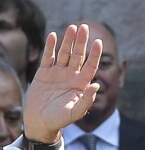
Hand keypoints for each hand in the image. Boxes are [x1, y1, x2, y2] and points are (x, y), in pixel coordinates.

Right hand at [23, 24, 101, 142]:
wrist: (41, 122)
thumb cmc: (60, 119)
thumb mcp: (76, 111)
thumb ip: (87, 99)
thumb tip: (96, 85)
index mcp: (81, 84)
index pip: (90, 66)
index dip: (95, 54)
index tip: (98, 42)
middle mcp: (71, 76)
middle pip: (78, 55)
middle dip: (81, 42)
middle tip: (84, 27)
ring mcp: (58, 73)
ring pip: (64, 53)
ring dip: (68, 41)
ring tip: (73, 27)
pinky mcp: (44, 73)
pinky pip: (48, 57)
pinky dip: (50, 47)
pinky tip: (53, 36)